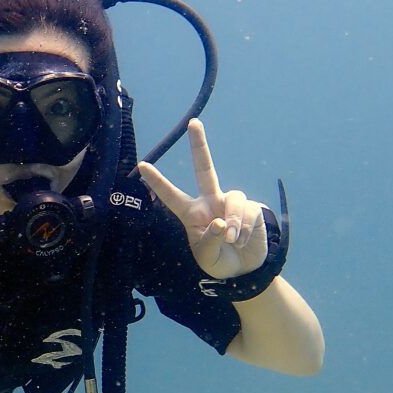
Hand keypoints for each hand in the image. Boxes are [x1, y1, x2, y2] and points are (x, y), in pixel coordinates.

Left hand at [138, 118, 267, 279]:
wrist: (244, 269)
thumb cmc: (218, 261)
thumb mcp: (207, 257)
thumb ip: (211, 241)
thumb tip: (221, 223)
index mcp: (191, 213)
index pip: (171, 195)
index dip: (157, 181)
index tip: (141, 165)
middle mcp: (209, 202)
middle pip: (205, 168)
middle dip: (199, 145)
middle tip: (193, 123)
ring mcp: (230, 203)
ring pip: (233, 198)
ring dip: (233, 221)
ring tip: (232, 240)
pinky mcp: (251, 208)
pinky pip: (247, 212)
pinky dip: (244, 229)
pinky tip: (242, 240)